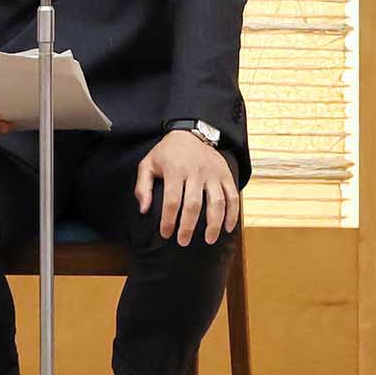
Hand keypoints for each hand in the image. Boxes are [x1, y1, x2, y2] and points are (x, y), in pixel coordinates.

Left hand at [135, 131, 239, 245]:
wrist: (190, 132)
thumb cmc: (166, 153)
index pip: (172, 200)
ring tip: (209, 240)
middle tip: (183, 241)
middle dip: (189, 226)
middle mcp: (196, 171)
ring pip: (217, 202)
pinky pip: (232, 195)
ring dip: (214, 224)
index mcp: (175, 169)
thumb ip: (142, 187)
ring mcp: (213, 173)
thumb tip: (144, 210)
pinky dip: (233, 213)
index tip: (166, 234)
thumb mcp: (148, 164)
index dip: (169, 220)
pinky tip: (227, 228)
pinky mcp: (225, 174)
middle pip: (194, 204)